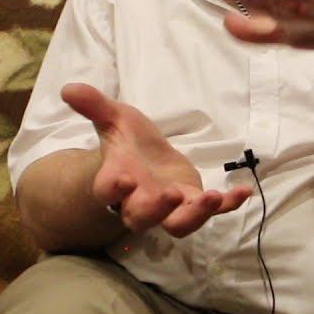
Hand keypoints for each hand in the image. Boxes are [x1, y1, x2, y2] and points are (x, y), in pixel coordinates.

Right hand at [61, 83, 252, 237]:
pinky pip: (214, 211)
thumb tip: (68, 88)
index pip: (108, 192)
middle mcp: (140, 201)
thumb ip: (94, 106)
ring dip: (195, 215)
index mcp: (116, 180)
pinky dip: (229, 204)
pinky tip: (244, 190)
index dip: (112, 189)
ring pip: (179, 225)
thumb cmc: (126, 144)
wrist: (143, 163)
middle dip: (155, 209)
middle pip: (142, 217)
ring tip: (212, 197)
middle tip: (169, 194)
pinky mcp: (193, 203)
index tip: (121, 179)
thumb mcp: (113, 119)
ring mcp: (170, 207)